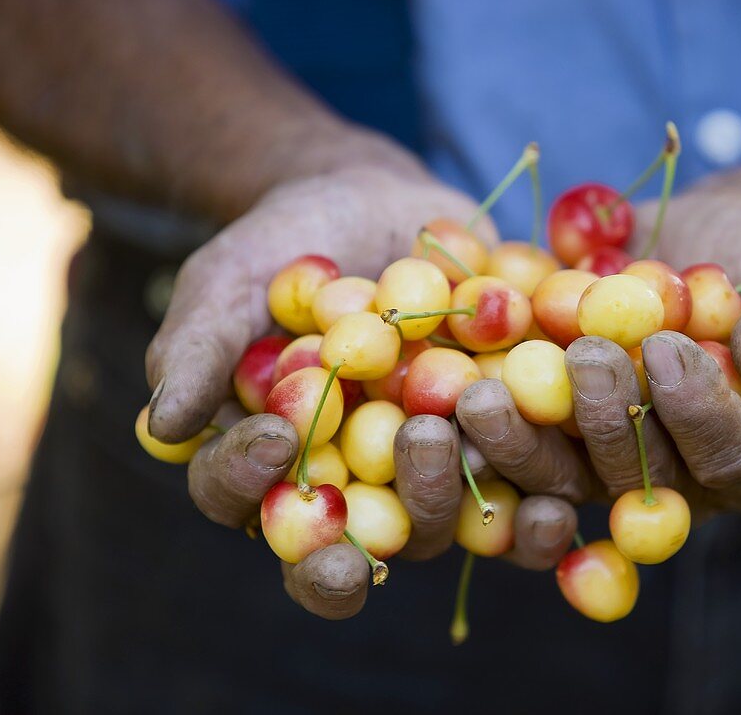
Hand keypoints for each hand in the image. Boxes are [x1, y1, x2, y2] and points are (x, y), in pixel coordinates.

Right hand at [145, 159, 576, 618]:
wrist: (376, 202)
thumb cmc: (286, 243)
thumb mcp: (232, 279)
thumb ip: (198, 347)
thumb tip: (166, 424)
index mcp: (277, 466)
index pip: (251, 505)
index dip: (258, 490)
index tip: (279, 441)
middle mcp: (355, 488)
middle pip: (371, 538)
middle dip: (401, 507)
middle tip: (420, 444)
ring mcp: (429, 472)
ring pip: (455, 524)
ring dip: (490, 514)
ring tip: (523, 496)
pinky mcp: (496, 446)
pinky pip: (524, 489)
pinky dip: (548, 495)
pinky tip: (573, 489)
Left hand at [455, 180, 740, 523]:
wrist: (700, 240)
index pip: (730, 457)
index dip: (697, 413)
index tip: (667, 350)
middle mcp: (674, 477)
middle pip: (632, 478)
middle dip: (603, 423)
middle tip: (582, 359)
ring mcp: (601, 459)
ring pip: (557, 475)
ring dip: (517, 442)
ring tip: (481, 395)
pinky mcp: (547, 432)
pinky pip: (509, 443)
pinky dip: (474, 425)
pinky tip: (435, 396)